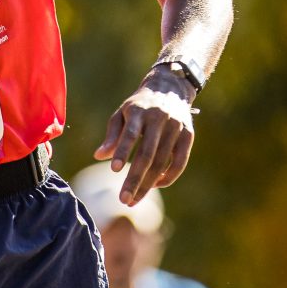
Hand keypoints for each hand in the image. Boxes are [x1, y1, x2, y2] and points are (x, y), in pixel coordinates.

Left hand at [93, 73, 194, 205]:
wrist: (171, 87)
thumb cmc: (140, 105)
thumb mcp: (123, 114)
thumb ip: (112, 135)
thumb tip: (98, 156)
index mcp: (140, 111)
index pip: (131, 134)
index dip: (122, 151)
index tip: (114, 170)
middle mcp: (159, 119)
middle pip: (147, 154)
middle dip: (135, 179)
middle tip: (123, 199)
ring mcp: (176, 127)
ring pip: (162, 162)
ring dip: (148, 184)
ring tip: (133, 200)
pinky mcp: (188, 135)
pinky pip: (179, 162)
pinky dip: (168, 177)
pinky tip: (154, 186)